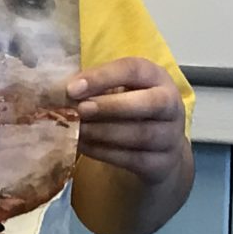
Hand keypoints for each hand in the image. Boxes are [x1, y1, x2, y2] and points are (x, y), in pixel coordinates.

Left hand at [67, 57, 186, 185]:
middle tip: (79, 109)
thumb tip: (60, 90)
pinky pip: (133, 159)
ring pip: (140, 134)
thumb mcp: (119, 90)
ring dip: (102, 132)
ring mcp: (170, 136)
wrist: (160, 149)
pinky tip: (82, 146)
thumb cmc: (130, 108)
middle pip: (148, 103)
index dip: (103, 77)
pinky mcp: (162, 163)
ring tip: (76, 129)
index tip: (72, 88)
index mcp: (156, 77)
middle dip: (110, 106)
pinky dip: (104, 152)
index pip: (133, 69)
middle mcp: (171, 105)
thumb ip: (96, 87)